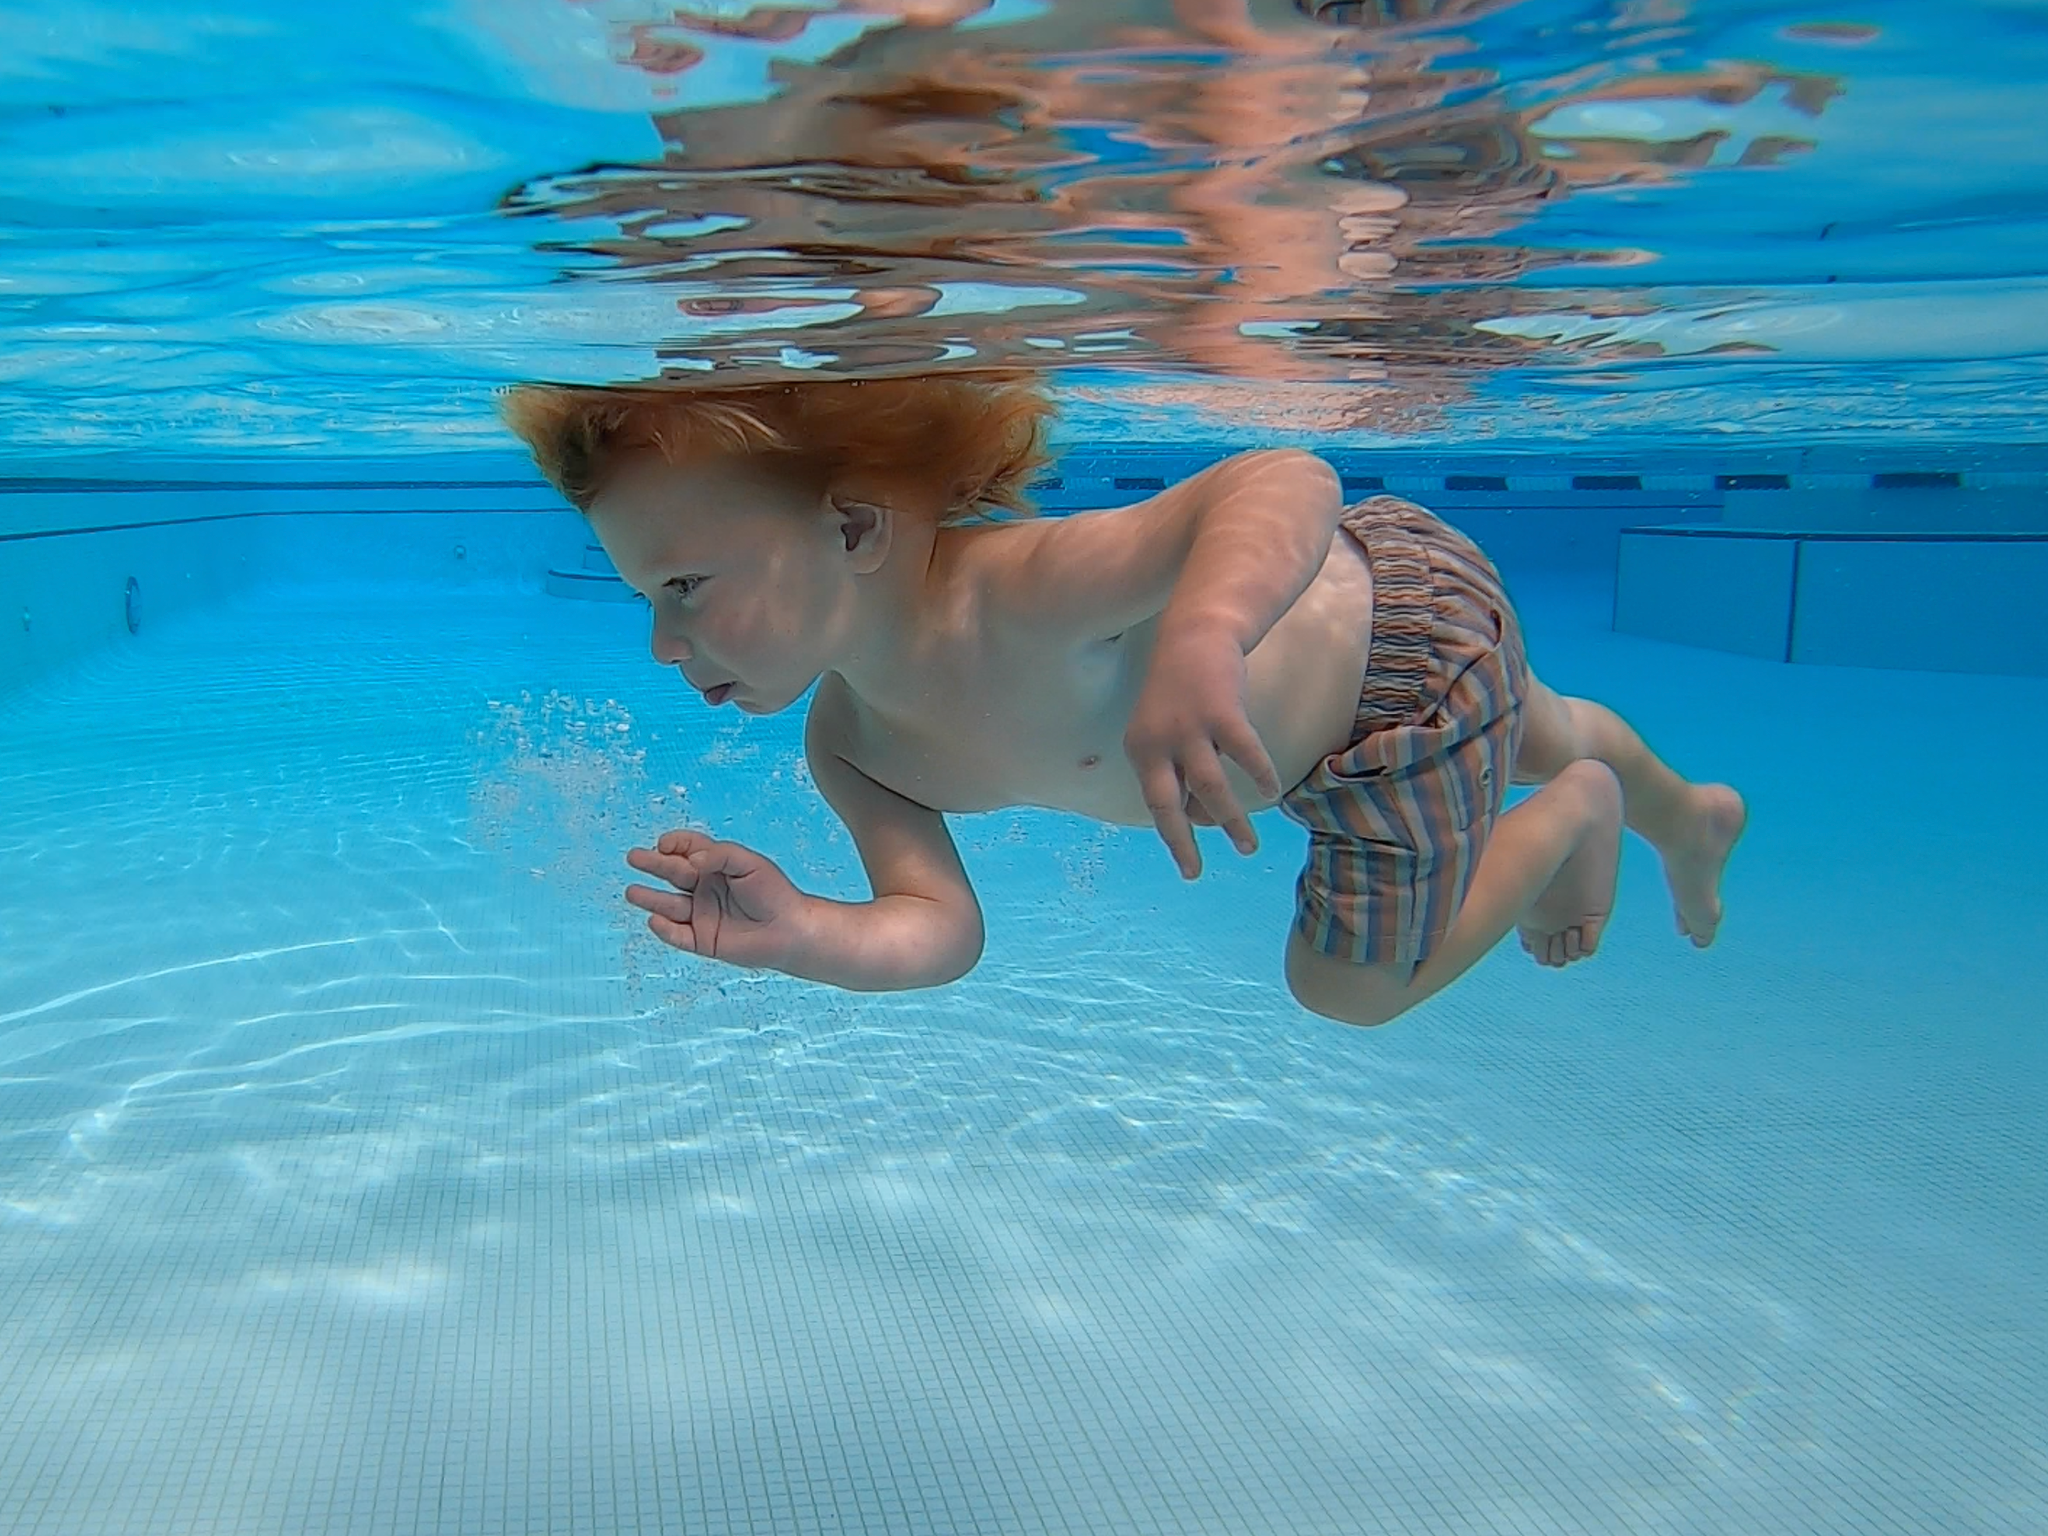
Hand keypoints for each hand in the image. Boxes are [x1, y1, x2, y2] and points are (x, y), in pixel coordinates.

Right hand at [625, 831, 809, 969]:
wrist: (790, 930)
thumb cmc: (774, 892)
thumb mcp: (749, 863)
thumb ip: (720, 855)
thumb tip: (692, 859)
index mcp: (716, 866)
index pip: (688, 849)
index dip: (675, 844)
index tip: (664, 843)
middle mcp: (705, 888)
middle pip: (673, 874)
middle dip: (653, 865)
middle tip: (633, 857)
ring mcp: (702, 915)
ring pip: (669, 905)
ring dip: (650, 898)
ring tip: (632, 892)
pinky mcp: (703, 940)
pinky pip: (679, 935)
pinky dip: (666, 929)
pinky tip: (655, 920)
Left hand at [1123, 626, 1281, 879]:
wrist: (1195, 634)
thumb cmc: (1183, 693)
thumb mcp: (1168, 732)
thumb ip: (1179, 771)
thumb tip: (1201, 817)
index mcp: (1139, 749)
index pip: (1155, 804)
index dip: (1174, 836)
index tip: (1190, 866)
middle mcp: (1156, 741)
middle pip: (1166, 805)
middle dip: (1182, 842)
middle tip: (1196, 873)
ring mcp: (1188, 726)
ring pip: (1210, 787)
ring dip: (1230, 820)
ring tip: (1248, 845)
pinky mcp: (1222, 711)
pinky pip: (1245, 753)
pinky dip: (1259, 774)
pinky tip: (1271, 790)